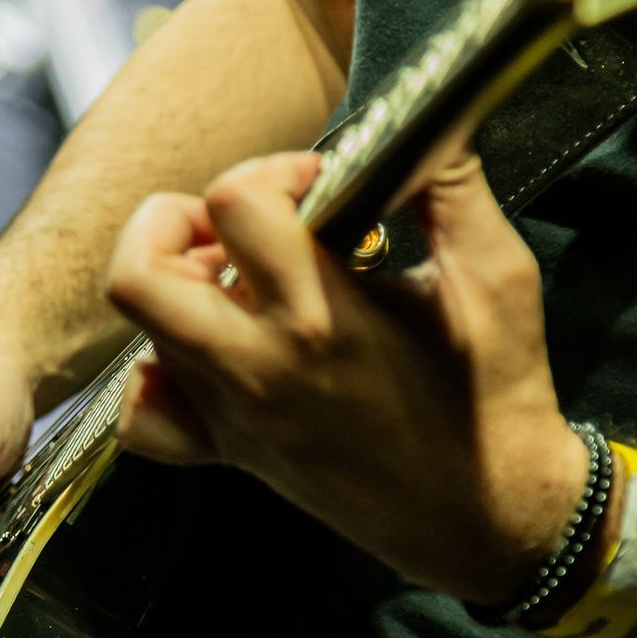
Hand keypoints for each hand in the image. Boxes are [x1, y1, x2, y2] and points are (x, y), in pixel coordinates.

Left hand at [105, 150, 585, 602]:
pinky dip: (155, 376)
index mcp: (321, 316)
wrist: (490, 514)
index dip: (272, 170)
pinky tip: (208, 354)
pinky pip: (145, 417)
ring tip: (240, 280)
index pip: (233, 203)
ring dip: (176, 286)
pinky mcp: (230, 454)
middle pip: (139, 272)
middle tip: (239, 226)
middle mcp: (260, 367)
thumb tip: (421, 123)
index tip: (318, 185)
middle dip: (175, 222)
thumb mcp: (497, 275)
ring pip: (141, 330)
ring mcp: (235, 416)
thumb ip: (452, 185)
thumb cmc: (496, 394)